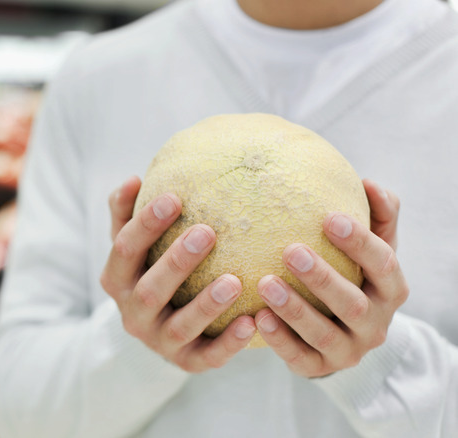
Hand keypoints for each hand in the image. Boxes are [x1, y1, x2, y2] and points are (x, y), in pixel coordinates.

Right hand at [100, 176, 256, 372]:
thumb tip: (133, 179)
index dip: (146, 225)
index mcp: (116, 279)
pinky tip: (252, 322)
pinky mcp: (187, 362)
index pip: (124, 250)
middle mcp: (132, 314)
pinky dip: (229, 342)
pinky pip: (208, 357)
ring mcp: (159, 341)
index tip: (174, 197)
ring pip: (179, 327)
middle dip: (176, 262)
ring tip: (234, 281)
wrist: (156, 330)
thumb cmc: (149, 270)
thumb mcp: (133, 245)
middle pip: (149, 290)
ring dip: (205, 304)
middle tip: (207, 232)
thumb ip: (127, 213)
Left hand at [254, 179, 406, 377]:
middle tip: (290, 251)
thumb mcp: (368, 248)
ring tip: (265, 283)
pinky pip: (300, 358)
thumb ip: (376, 216)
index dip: (359, 242)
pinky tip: (257, 317)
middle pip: (353, 303)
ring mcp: (349, 350)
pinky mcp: (320, 368)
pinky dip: (279, 339)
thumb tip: (368, 183)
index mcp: (391, 289)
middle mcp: (375, 324)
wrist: (342, 332)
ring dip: (294, 308)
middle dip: (323, 278)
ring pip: (324, 333)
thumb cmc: (352, 274)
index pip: (383, 264)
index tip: (329, 218)